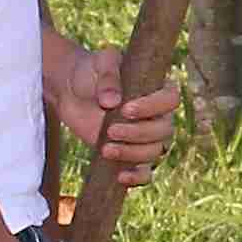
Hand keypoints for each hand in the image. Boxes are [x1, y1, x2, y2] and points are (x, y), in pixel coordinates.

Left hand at [50, 42, 179, 188]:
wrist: (70, 90)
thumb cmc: (90, 71)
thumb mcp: (99, 63)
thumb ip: (107, 77)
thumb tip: (112, 102)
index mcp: (157, 89)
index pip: (170, 100)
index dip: (152, 107)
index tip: (125, 109)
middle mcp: (157, 114)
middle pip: (164, 130)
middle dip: (137, 134)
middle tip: (110, 130)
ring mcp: (145, 137)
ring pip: (154, 152)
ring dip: (132, 153)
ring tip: (105, 149)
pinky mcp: (131, 154)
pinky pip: (145, 173)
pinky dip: (137, 178)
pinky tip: (120, 177)